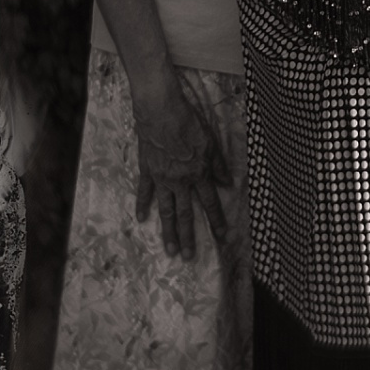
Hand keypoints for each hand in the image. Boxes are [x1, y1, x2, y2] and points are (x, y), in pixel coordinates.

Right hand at [133, 85, 231, 260]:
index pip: (210, 202)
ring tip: (170, 250)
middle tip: (189, 258)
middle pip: (185, 214)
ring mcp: (161, 178)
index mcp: (198, 174)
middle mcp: (180, 181)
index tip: (222, 237)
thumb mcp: (211, 142)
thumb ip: (219, 164)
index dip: (217, 220)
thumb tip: (227, 183)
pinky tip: (141, 219)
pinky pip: (144, 192)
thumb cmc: (189, 122)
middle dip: (189, 237)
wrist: (161, 111)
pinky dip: (143, 205)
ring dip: (168, 232)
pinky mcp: (147, 170)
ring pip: (165, 210)